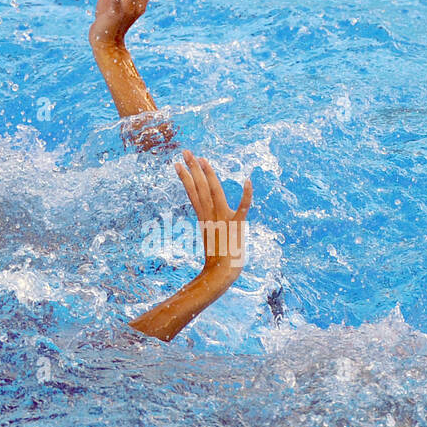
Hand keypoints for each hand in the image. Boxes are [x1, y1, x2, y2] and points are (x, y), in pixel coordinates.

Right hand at [174, 149, 252, 280]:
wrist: (221, 275)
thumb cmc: (218, 260)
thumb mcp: (212, 237)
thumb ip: (210, 225)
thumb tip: (208, 220)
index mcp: (204, 218)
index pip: (193, 193)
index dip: (186, 178)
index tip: (178, 164)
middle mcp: (211, 216)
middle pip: (200, 188)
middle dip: (192, 168)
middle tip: (185, 151)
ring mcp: (223, 220)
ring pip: (214, 193)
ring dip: (209, 175)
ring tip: (202, 159)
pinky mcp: (237, 226)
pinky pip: (242, 208)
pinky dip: (246, 195)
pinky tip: (248, 181)